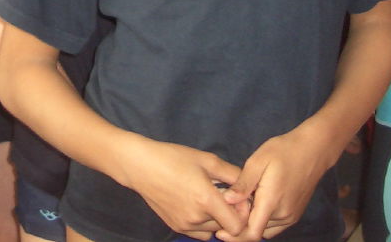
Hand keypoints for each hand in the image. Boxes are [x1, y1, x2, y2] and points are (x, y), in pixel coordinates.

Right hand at [116, 135, 247, 240]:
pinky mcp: (175, 227)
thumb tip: (250, 185)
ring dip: (216, 219)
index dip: (243, 213)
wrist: (140, 166)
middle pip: (226, 228)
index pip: (238, 225)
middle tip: (223, 194)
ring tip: (208, 198)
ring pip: (212, 231)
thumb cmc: (173, 158)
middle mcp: (196, 218)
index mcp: (206, 200)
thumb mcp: (206, 159)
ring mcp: (184, 225)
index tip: (238, 198)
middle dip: (230, 213)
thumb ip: (232, 174)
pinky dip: (203, 224)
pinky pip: (199, 233)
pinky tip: (196, 204)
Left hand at [217, 126, 331, 241]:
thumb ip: (243, 184)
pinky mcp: (295, 214)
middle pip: (257, 231)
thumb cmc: (283, 151)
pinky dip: (262, 221)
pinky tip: (253, 206)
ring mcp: (291, 216)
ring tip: (237, 209)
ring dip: (252, 224)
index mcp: (271, 203)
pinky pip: (275, 225)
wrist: (313, 150)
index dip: (235, 236)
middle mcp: (283, 215)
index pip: (253, 233)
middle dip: (240, 227)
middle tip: (224, 215)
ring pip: (266, 230)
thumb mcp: (257, 162)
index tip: (219, 232)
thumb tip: (226, 200)